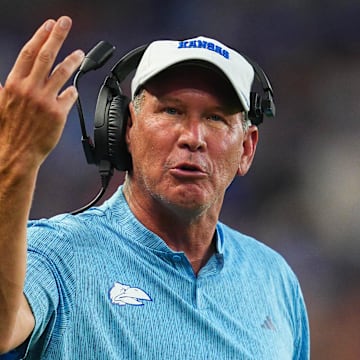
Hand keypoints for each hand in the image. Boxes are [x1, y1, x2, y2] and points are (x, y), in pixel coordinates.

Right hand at [0, 16, 83, 171]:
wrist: (17, 153)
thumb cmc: (9, 130)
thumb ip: (3, 90)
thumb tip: (2, 81)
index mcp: (14, 84)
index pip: (28, 53)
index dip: (40, 36)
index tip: (48, 24)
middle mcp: (29, 89)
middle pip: (46, 55)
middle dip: (56, 35)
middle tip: (65, 22)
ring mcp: (44, 100)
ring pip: (62, 73)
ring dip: (72, 59)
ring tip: (79, 53)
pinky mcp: (58, 113)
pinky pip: (70, 96)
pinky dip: (72, 91)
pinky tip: (73, 90)